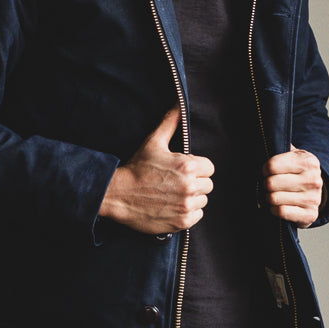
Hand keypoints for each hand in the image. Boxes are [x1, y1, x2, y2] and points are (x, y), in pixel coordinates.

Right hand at [99, 106, 214, 234]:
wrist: (119, 195)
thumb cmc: (137, 168)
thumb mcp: (153, 142)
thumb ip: (170, 123)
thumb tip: (178, 105)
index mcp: (187, 166)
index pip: (209, 168)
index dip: (197, 168)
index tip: (183, 170)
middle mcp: (189, 187)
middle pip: (208, 185)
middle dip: (196, 183)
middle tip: (177, 182)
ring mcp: (186, 206)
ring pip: (203, 201)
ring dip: (192, 198)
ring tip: (174, 194)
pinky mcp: (181, 222)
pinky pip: (197, 216)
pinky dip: (188, 213)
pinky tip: (173, 206)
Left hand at [263, 145, 322, 227]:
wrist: (315, 193)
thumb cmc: (298, 172)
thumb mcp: (293, 156)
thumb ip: (279, 148)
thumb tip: (261, 142)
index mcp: (308, 162)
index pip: (272, 165)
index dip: (264, 169)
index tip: (266, 171)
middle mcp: (313, 180)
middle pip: (271, 183)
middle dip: (266, 184)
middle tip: (269, 184)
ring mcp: (313, 198)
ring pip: (274, 198)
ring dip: (269, 198)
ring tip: (274, 194)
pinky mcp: (310, 214)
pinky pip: (281, 211)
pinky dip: (274, 210)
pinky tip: (278, 205)